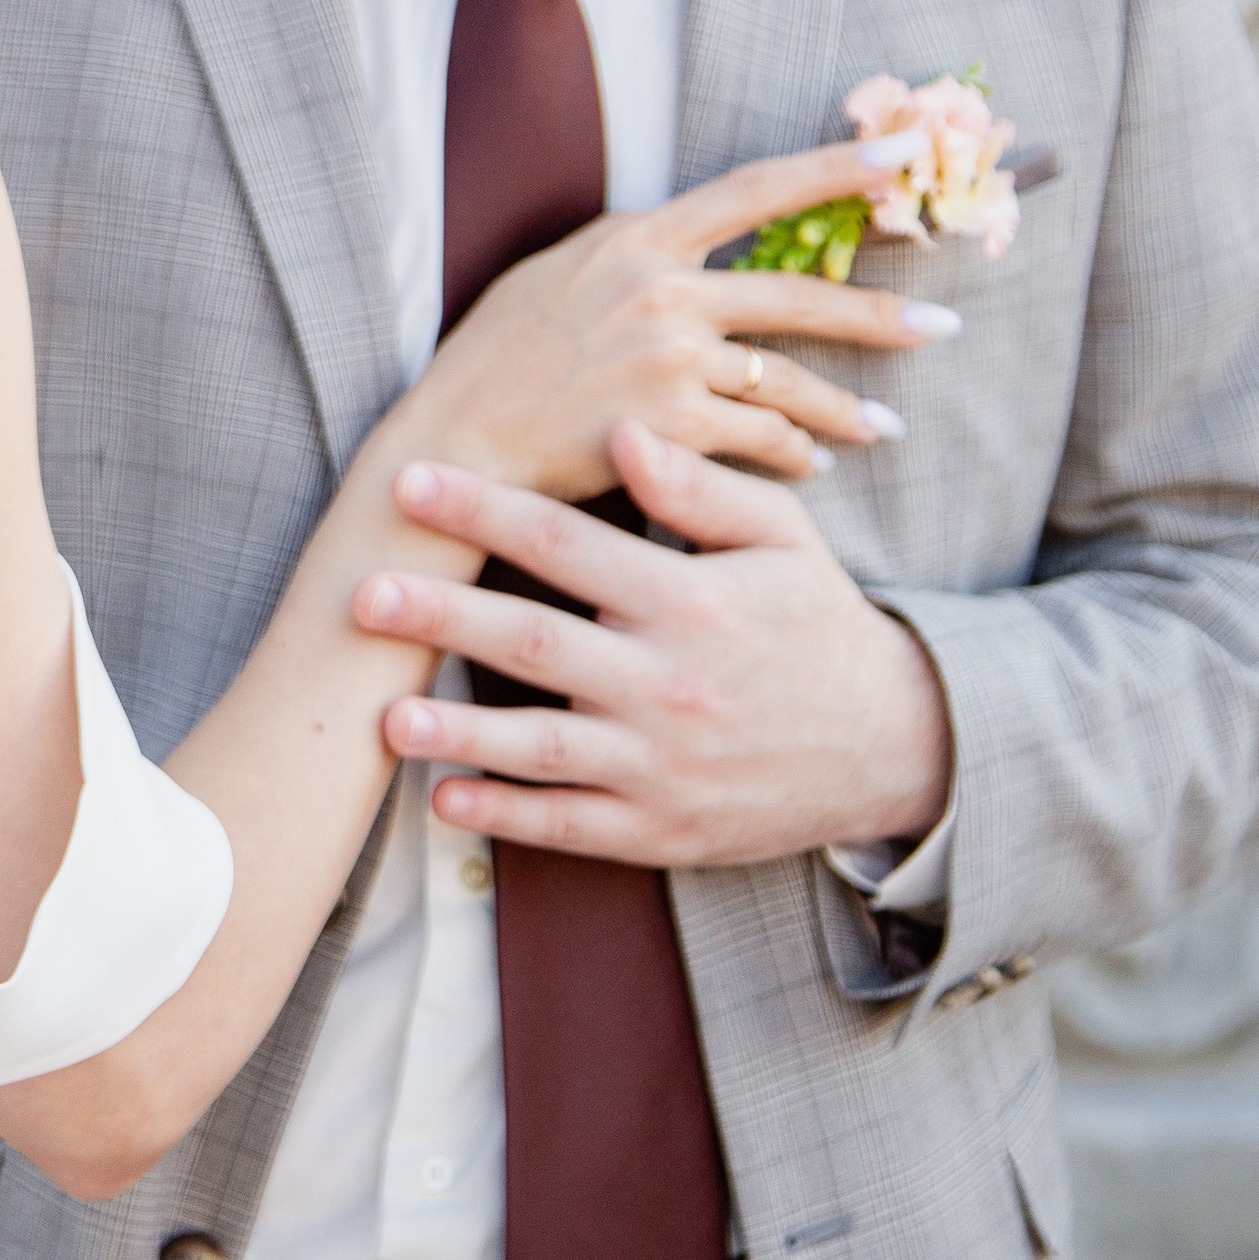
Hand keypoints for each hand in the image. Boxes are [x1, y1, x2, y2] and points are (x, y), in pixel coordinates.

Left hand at [359, 426, 954, 864]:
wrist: (894, 746)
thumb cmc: (821, 625)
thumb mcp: (782, 540)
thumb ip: (699, 489)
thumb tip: (620, 431)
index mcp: (689, 600)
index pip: (568, 545)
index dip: (486, 509)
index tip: (413, 480)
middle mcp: (668, 683)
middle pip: (535, 644)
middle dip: (444, 615)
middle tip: (364, 592)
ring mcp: (662, 764)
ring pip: (541, 748)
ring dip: (456, 734)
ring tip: (384, 715)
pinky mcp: (662, 828)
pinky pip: (570, 824)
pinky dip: (506, 815)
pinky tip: (443, 799)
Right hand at [402, 133, 956, 506]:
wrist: (461, 441)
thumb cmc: (497, 358)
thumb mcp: (555, 273)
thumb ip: (627, 251)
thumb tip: (681, 233)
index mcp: (637, 238)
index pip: (756, 189)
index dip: (836, 168)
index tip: (902, 154)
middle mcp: (662, 291)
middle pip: (798, 296)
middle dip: (881, 314)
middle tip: (944, 324)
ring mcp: (669, 361)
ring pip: (788, 384)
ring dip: (845, 412)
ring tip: (884, 428)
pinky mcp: (672, 428)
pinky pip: (760, 441)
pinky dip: (790, 457)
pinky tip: (810, 467)